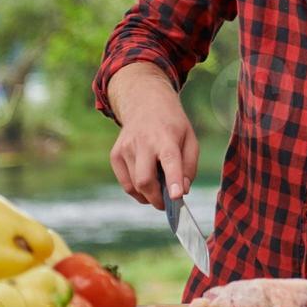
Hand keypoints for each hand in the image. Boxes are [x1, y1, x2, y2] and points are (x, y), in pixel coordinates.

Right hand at [107, 64, 198, 208]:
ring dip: (148, 195)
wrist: (145, 103)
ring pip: (134, 186)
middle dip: (156, 199)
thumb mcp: (190, 139)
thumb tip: (181, 191)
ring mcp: (126, 148)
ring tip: (158, 185)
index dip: (173, 180)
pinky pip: (125, 184)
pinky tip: (147, 181)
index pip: (170, 160)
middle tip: (166, 202)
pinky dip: (137, 190)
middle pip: (145, 180)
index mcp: (166, 137)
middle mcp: (143, 142)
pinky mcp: (115, 154)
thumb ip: (189, 167)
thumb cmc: (172, 125)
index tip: (176, 197)